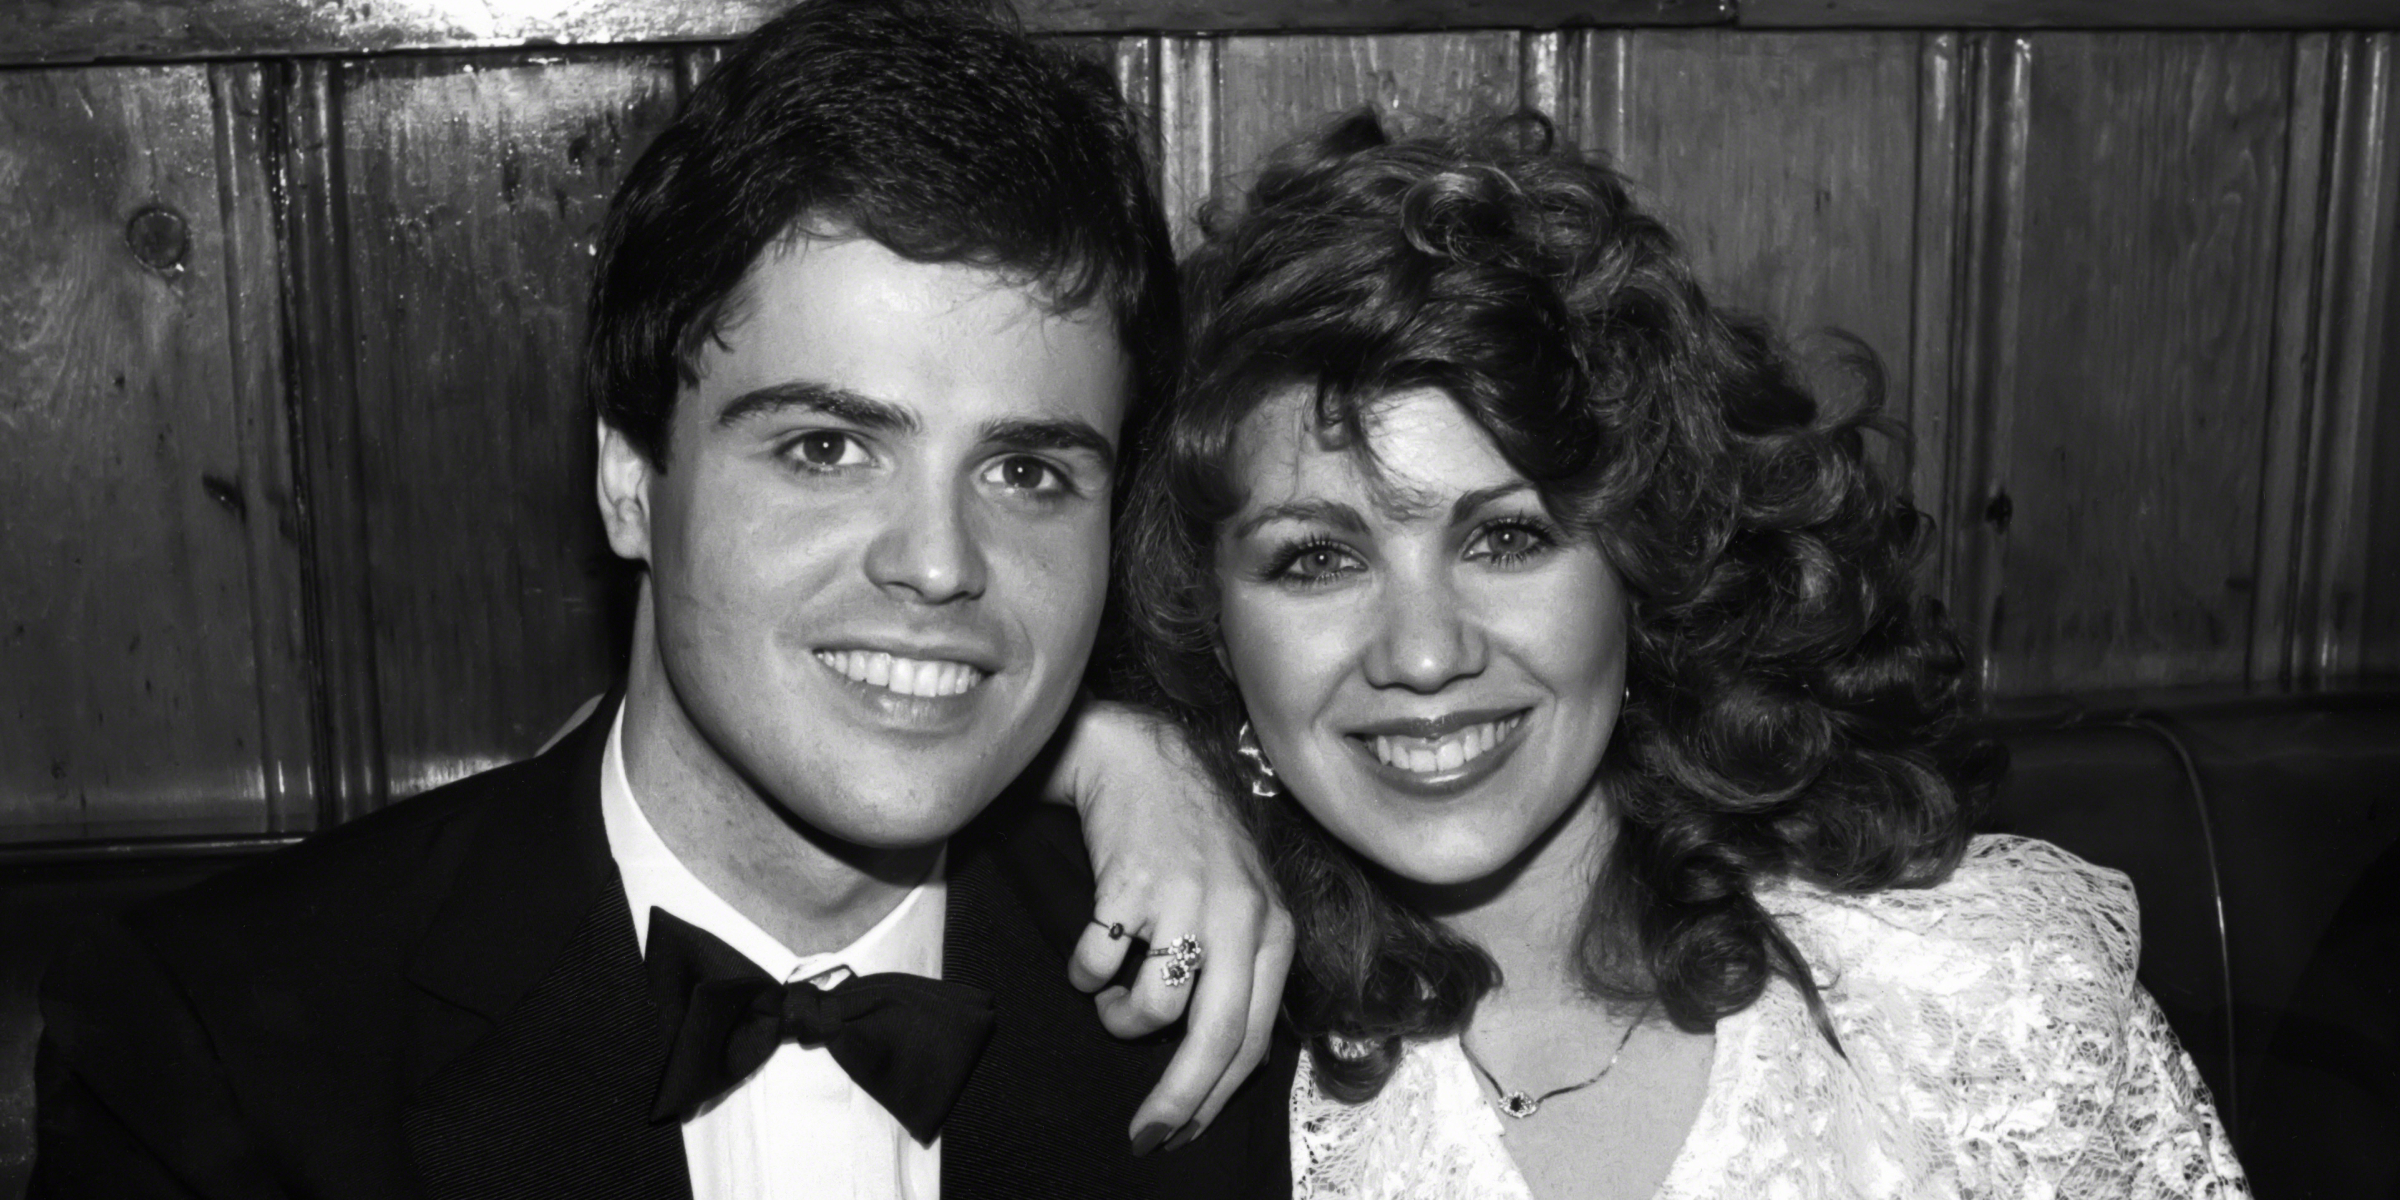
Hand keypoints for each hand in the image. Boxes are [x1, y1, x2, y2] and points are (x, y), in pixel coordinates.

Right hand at [1039, 699, 1294, 1152]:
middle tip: (1146, 1134)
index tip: (1181, 1133)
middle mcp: (1239, 916)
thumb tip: (1221, 1065)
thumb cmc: (1190, 843)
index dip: (1216, 1098)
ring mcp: (1186, 897)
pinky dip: (1086, 975)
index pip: (1254, 1037)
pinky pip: (1099, 964)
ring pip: (1152, 1007)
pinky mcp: (1130, 881)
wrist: (1142, 759)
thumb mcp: (1241, 904)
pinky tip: (1090, 955)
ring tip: (1113, 994)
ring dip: (1121, 1018)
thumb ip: (1240, 974)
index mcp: (1272, 930)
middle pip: (1213, 1036)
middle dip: (1176, 1098)